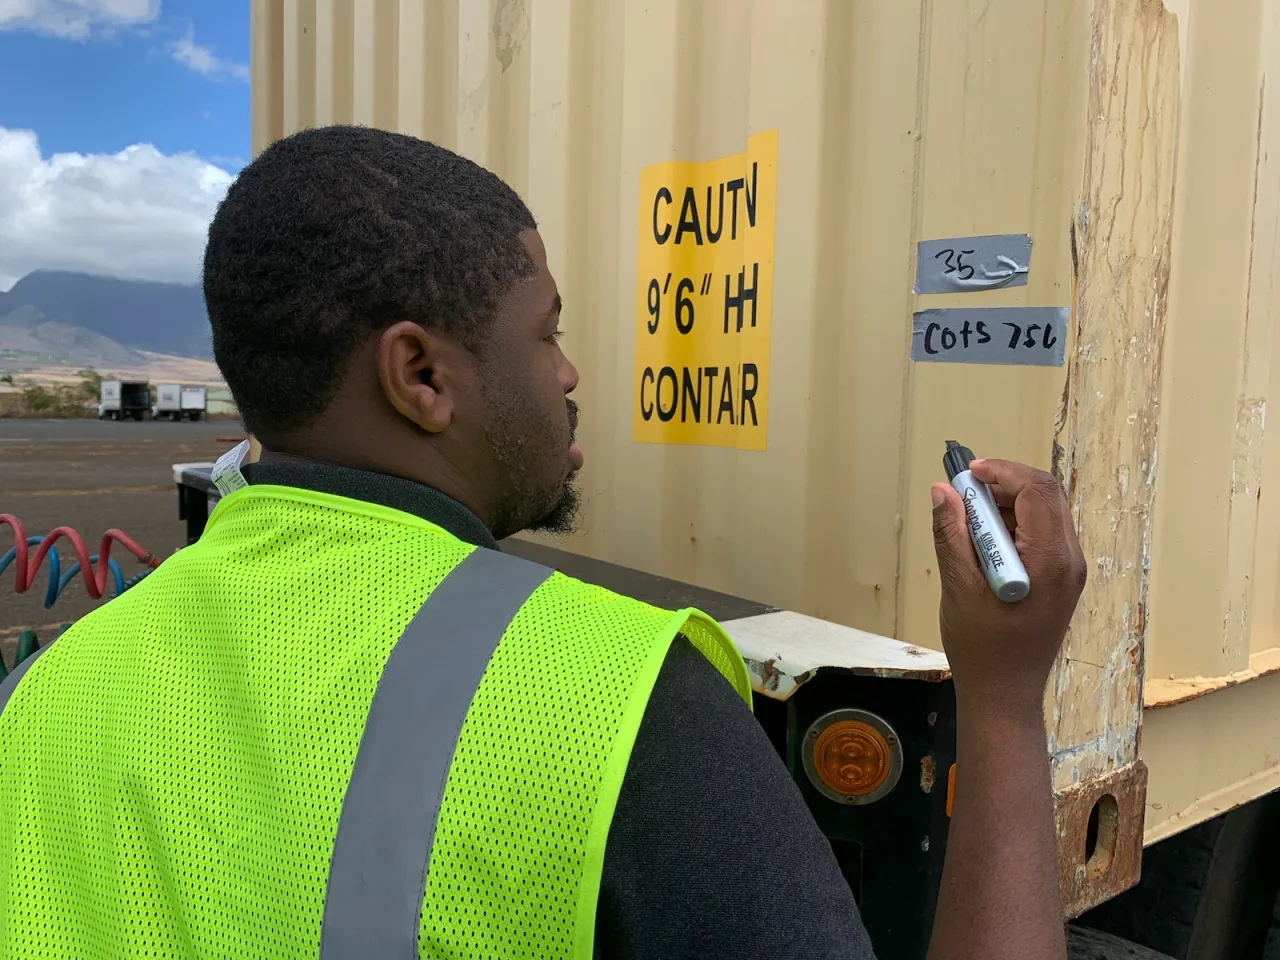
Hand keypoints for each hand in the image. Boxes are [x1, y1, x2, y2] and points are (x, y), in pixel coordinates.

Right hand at [930, 458, 1085, 710]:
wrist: (1004, 696)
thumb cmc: (981, 648)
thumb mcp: (959, 587)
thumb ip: (951, 535)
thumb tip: (942, 490)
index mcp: (1051, 561)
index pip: (1038, 491)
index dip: (1002, 472)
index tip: (967, 474)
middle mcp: (1070, 561)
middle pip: (1046, 496)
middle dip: (1004, 484)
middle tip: (964, 491)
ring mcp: (1068, 571)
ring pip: (1044, 513)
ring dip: (1006, 504)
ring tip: (968, 521)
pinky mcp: (1060, 580)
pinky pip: (1042, 535)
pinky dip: (1012, 526)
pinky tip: (983, 544)